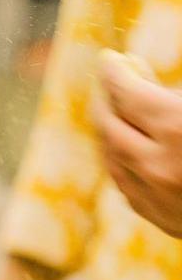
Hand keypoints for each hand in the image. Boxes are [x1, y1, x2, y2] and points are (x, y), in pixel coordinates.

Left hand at [95, 49, 181, 236]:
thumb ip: (175, 96)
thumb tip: (134, 71)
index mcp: (178, 128)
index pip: (125, 92)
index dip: (113, 72)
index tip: (108, 58)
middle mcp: (160, 166)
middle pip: (109, 124)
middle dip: (106, 98)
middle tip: (109, 80)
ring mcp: (159, 198)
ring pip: (113, 156)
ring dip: (109, 129)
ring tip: (116, 109)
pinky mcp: (165, 220)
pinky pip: (127, 184)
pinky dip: (121, 160)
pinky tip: (126, 146)